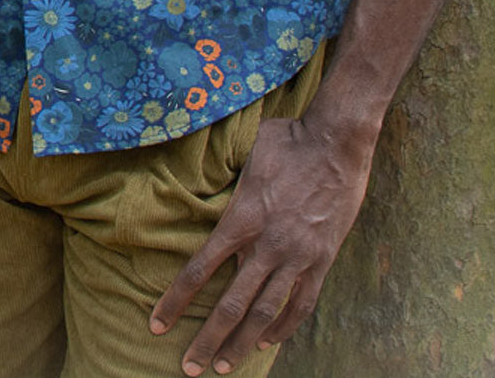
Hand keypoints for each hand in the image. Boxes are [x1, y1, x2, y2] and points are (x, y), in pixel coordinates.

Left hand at [149, 115, 373, 374]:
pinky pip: (301, 304)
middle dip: (207, 339)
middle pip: (231, 303)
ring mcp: (297, 255)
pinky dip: (283, 327)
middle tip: (189, 368)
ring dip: (242, 343)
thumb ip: (229, 179)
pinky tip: (268, 342)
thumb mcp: (247, 153)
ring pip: (265, 313)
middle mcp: (267, 243)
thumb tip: (209, 182)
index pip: (200, 268)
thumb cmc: (288, 139)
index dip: (176, 300)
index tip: (157, 324)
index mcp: (242, 217)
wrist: (337, 142)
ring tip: (224, 367)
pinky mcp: (322, 259)